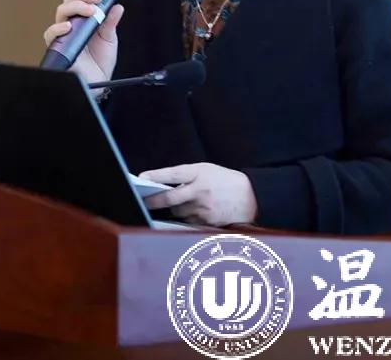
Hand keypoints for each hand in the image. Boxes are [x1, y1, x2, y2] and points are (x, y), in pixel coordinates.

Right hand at [42, 0, 124, 89]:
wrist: (96, 84)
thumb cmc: (100, 62)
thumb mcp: (110, 39)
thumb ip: (111, 22)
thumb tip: (117, 6)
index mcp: (86, 18)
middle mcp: (73, 22)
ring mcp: (64, 32)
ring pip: (61, 11)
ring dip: (76, 7)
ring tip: (91, 11)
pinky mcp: (57, 45)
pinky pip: (51, 33)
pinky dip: (58, 28)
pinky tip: (68, 27)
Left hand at [140, 163, 257, 225]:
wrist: (250, 197)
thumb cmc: (224, 180)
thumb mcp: (206, 170)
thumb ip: (186, 176)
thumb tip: (161, 184)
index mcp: (199, 173)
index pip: (172, 174)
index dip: (155, 176)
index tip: (141, 177)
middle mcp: (200, 191)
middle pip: (169, 198)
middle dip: (153, 200)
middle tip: (142, 200)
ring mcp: (203, 208)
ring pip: (177, 211)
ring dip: (174, 209)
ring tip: (179, 203)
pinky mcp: (206, 221)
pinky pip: (187, 221)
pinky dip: (185, 217)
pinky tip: (193, 211)